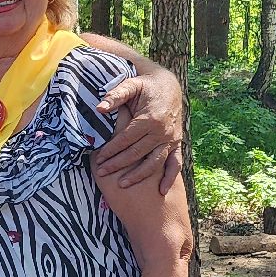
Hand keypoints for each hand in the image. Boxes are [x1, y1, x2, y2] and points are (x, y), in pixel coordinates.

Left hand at [91, 71, 185, 193]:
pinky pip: (175, 163)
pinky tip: (161, 191)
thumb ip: (115, 96)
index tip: (98, 158)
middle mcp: (162, 132)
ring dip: (138, 175)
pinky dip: (170, 178)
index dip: (111, 149)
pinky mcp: (176, 143)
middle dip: (118, 164)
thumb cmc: (146, 86)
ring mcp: (171, 139)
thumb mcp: (131, 85)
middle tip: (102, 173)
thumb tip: (99, 108)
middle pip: (137, 153)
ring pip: (154, 162)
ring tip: (122, 185)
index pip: (126, 139)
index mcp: (149, 119)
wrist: (169, 85)